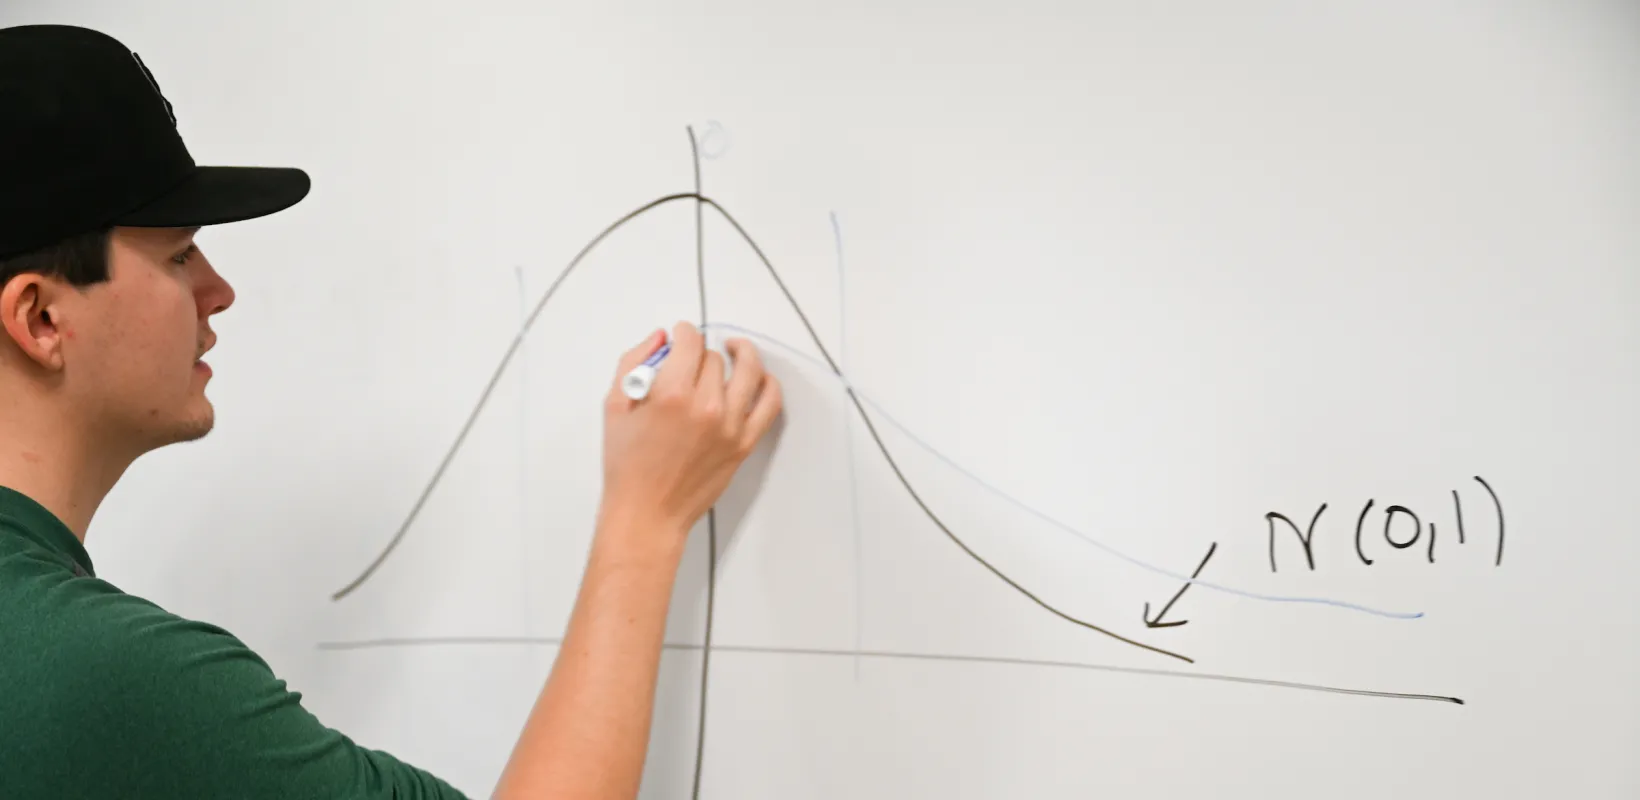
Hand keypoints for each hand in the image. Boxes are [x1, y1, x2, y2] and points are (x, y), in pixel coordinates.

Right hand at [598, 321, 782, 545]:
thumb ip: (634, 363)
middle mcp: (705, 407)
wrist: (647, 513)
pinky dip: (768, 384)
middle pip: (714, 359)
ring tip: (736, 350)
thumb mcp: (615, 407)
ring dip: (743, 354)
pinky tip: (758, 377)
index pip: (690, 343)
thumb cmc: (627, 466)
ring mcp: (730, 426)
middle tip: (690, 362)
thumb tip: (659, 338)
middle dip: (701, 354)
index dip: (684, 332)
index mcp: (671, 395)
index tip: (681, 335)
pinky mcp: (744, 443)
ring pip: (748, 371)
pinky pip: (769, 404)